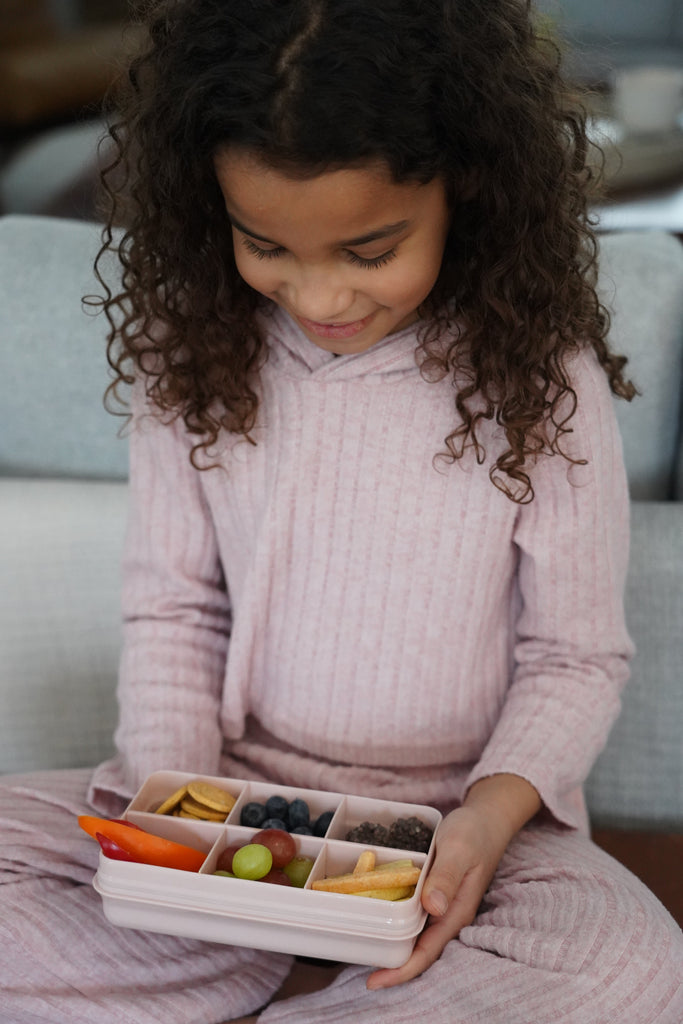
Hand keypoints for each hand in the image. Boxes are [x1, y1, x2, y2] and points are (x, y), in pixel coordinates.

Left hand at [366, 773, 540, 989]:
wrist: (487, 820)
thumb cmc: (473, 833)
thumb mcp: (458, 848)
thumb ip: (446, 876)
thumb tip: (433, 908)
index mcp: (456, 912)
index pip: (427, 952)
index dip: (401, 970)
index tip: (374, 981)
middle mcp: (448, 915)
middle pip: (419, 951)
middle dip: (392, 964)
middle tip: (360, 967)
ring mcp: (442, 906)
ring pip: (416, 935)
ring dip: (393, 945)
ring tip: (363, 948)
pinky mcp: (435, 895)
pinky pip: (415, 916)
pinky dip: (397, 921)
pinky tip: (379, 917)